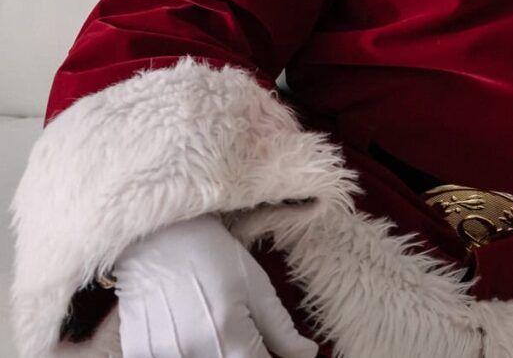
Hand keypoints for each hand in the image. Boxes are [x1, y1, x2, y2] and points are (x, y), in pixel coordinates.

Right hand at [114, 215, 318, 357]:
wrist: (157, 234)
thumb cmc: (213, 254)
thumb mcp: (256, 286)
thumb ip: (281, 329)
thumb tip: (307, 355)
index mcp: (229, 339)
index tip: (275, 352)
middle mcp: (193, 354)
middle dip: (244, 356)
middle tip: (246, 337)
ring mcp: (160, 356)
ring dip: (215, 353)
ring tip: (214, 328)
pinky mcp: (138, 351)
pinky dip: (185, 351)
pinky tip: (188, 333)